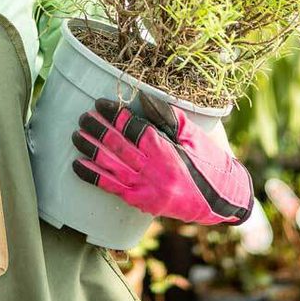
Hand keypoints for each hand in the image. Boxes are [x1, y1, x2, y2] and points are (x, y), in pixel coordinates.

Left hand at [71, 93, 253, 224]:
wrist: (222, 199)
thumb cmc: (209, 163)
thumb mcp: (192, 135)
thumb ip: (166, 116)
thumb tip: (142, 97)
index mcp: (168, 151)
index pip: (135, 128)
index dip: (115, 115)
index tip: (101, 104)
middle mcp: (154, 171)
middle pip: (118, 145)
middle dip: (98, 129)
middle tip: (84, 116)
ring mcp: (146, 189)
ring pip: (110, 165)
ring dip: (90, 149)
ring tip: (77, 135)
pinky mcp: (141, 203)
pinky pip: (111, 187)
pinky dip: (92, 175)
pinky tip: (77, 165)